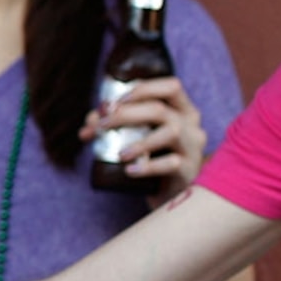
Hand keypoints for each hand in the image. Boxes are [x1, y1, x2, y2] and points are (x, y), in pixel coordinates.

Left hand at [80, 76, 207, 191]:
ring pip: (171, 133)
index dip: (143, 89)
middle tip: (102, 125)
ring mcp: (193, 147)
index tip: (115, 101)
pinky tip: (130, 170)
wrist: (172, 192)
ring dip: (140, 141)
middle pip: (160, 110)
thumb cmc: (153, 157)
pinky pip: (171, 164)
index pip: (171, 87)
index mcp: (182, 110)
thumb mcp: (136, 136)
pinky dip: (148, 167)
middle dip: (126, 114)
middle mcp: (191, 125)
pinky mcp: (189, 170)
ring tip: (119, 153)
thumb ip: (114, 126)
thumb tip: (87, 127)